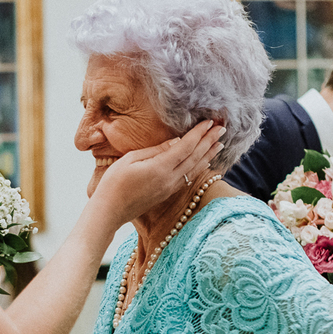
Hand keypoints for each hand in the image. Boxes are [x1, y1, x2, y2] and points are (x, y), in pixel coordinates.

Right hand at [93, 121, 224, 223]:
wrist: (109, 211)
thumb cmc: (113, 183)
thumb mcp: (131, 159)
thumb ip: (155, 150)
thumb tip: (176, 142)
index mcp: (160, 168)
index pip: (186, 147)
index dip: (199, 134)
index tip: (209, 122)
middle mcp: (169, 179)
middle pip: (195, 157)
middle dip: (209, 141)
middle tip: (222, 127)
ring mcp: (170, 188)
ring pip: (195, 169)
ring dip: (209, 154)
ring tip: (220, 143)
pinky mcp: (167, 194)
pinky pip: (189, 178)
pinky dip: (200, 167)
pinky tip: (205, 162)